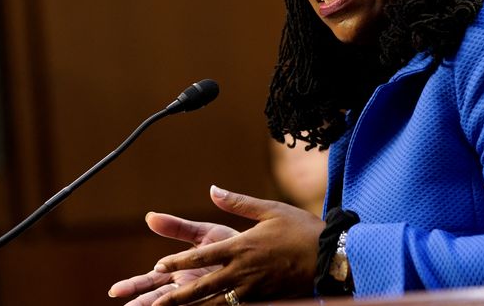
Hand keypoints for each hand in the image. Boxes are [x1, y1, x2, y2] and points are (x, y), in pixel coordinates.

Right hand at [108, 211, 238, 304]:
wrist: (263, 254)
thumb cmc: (232, 243)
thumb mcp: (204, 233)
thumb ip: (178, 227)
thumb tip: (149, 216)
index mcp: (179, 270)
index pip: (150, 280)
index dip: (133, 286)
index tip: (114, 291)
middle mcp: (186, 287)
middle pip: (157, 299)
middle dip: (140, 305)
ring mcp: (201, 297)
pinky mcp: (218, 302)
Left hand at [113, 185, 325, 304]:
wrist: (330, 256)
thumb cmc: (301, 229)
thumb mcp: (269, 210)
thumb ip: (238, 202)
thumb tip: (212, 189)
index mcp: (241, 246)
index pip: (202, 257)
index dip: (178, 262)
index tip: (160, 266)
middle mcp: (243, 271)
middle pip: (202, 287)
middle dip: (176, 298)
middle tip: (154, 304)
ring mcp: (253, 289)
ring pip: (216, 304)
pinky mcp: (264, 300)